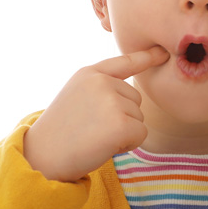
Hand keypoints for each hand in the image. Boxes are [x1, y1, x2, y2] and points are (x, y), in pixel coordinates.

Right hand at [25, 46, 169, 181]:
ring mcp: (111, 101)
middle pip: (135, 99)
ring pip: (139, 117)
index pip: (124, 62)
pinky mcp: (121, 124)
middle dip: (121, 117)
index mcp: (89, 73)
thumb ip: (101, 89)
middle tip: (92, 128)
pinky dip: (128, 145)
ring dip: (123, 132)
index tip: (164, 52)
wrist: (43, 156)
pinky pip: (141, 134)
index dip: (146, 57)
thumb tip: (132, 95)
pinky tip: (105, 146)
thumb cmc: (60, 133)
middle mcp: (101, 82)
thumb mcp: (76, 97)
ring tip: (94, 136)